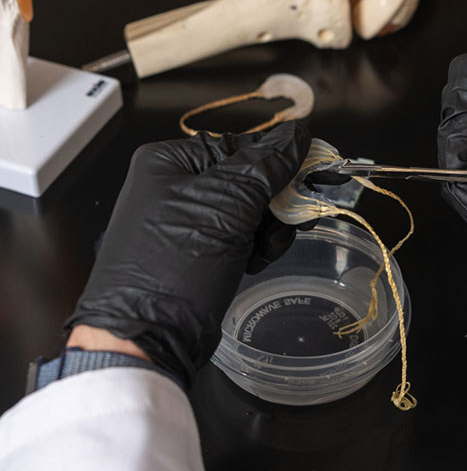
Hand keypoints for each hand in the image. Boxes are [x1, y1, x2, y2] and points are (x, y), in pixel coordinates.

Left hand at [65, 123, 309, 386]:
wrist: (146, 337)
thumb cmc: (176, 263)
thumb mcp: (226, 206)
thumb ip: (266, 166)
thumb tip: (299, 133)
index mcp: (170, 160)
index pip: (242, 146)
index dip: (279, 163)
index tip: (315, 176)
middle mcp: (175, 185)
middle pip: (249, 180)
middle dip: (273, 206)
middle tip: (290, 225)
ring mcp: (186, 220)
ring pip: (250, 212)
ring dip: (267, 233)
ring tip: (260, 254)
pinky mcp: (198, 251)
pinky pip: (240, 237)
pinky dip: (254, 249)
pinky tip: (251, 264)